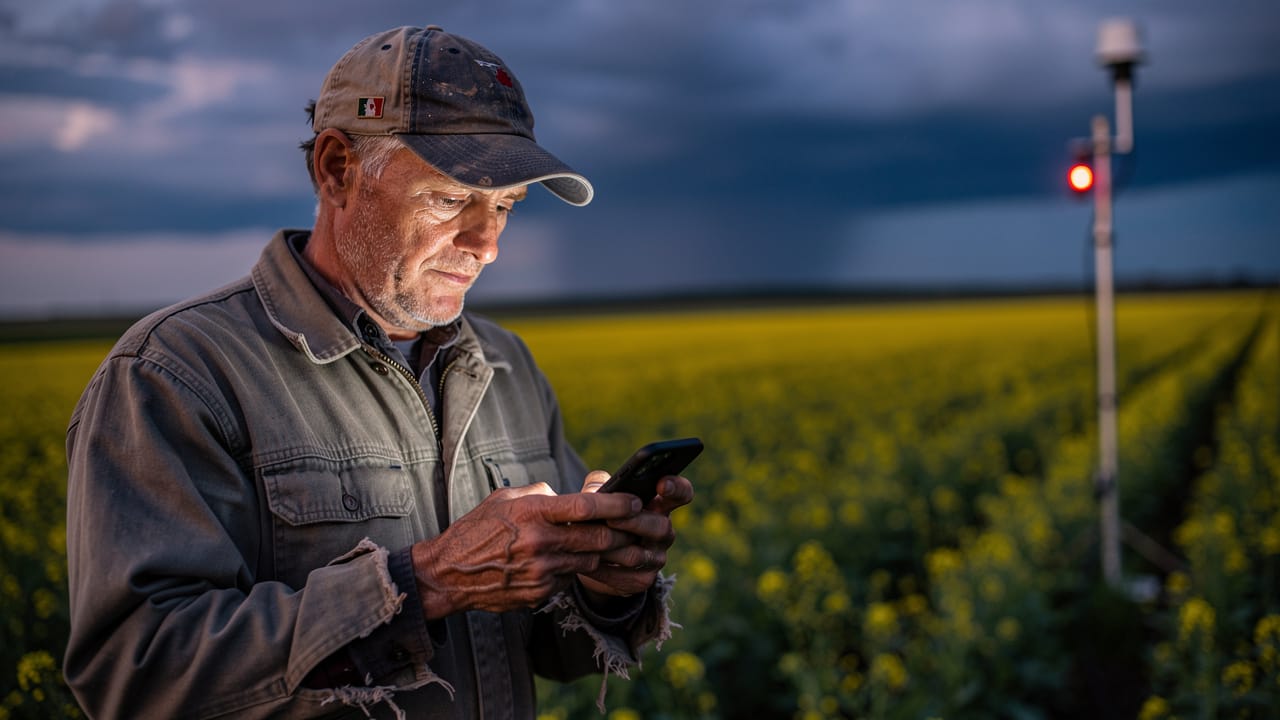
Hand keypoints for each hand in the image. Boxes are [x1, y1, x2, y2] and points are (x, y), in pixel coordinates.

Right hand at [411, 483, 641, 618]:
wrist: (448, 573)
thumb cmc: (477, 530)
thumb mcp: (505, 499)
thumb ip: (540, 495)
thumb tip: (567, 495)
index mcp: (533, 513)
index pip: (587, 507)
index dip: (618, 505)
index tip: (636, 502)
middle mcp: (540, 542)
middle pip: (599, 539)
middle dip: (623, 534)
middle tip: (636, 527)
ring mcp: (541, 571)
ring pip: (589, 561)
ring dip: (600, 554)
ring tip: (607, 544)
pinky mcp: (539, 592)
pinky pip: (569, 579)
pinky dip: (574, 570)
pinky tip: (566, 563)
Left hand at [577, 469, 694, 597]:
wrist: (592, 556)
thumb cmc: (601, 516)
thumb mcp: (599, 496)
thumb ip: (599, 485)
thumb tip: (596, 488)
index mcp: (660, 504)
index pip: (681, 494)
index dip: (676, 488)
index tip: (662, 483)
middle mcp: (664, 531)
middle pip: (660, 526)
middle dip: (634, 522)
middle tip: (610, 520)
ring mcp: (656, 558)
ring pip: (639, 554)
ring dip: (613, 548)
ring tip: (590, 542)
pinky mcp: (642, 580)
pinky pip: (624, 576)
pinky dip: (603, 569)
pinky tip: (586, 561)